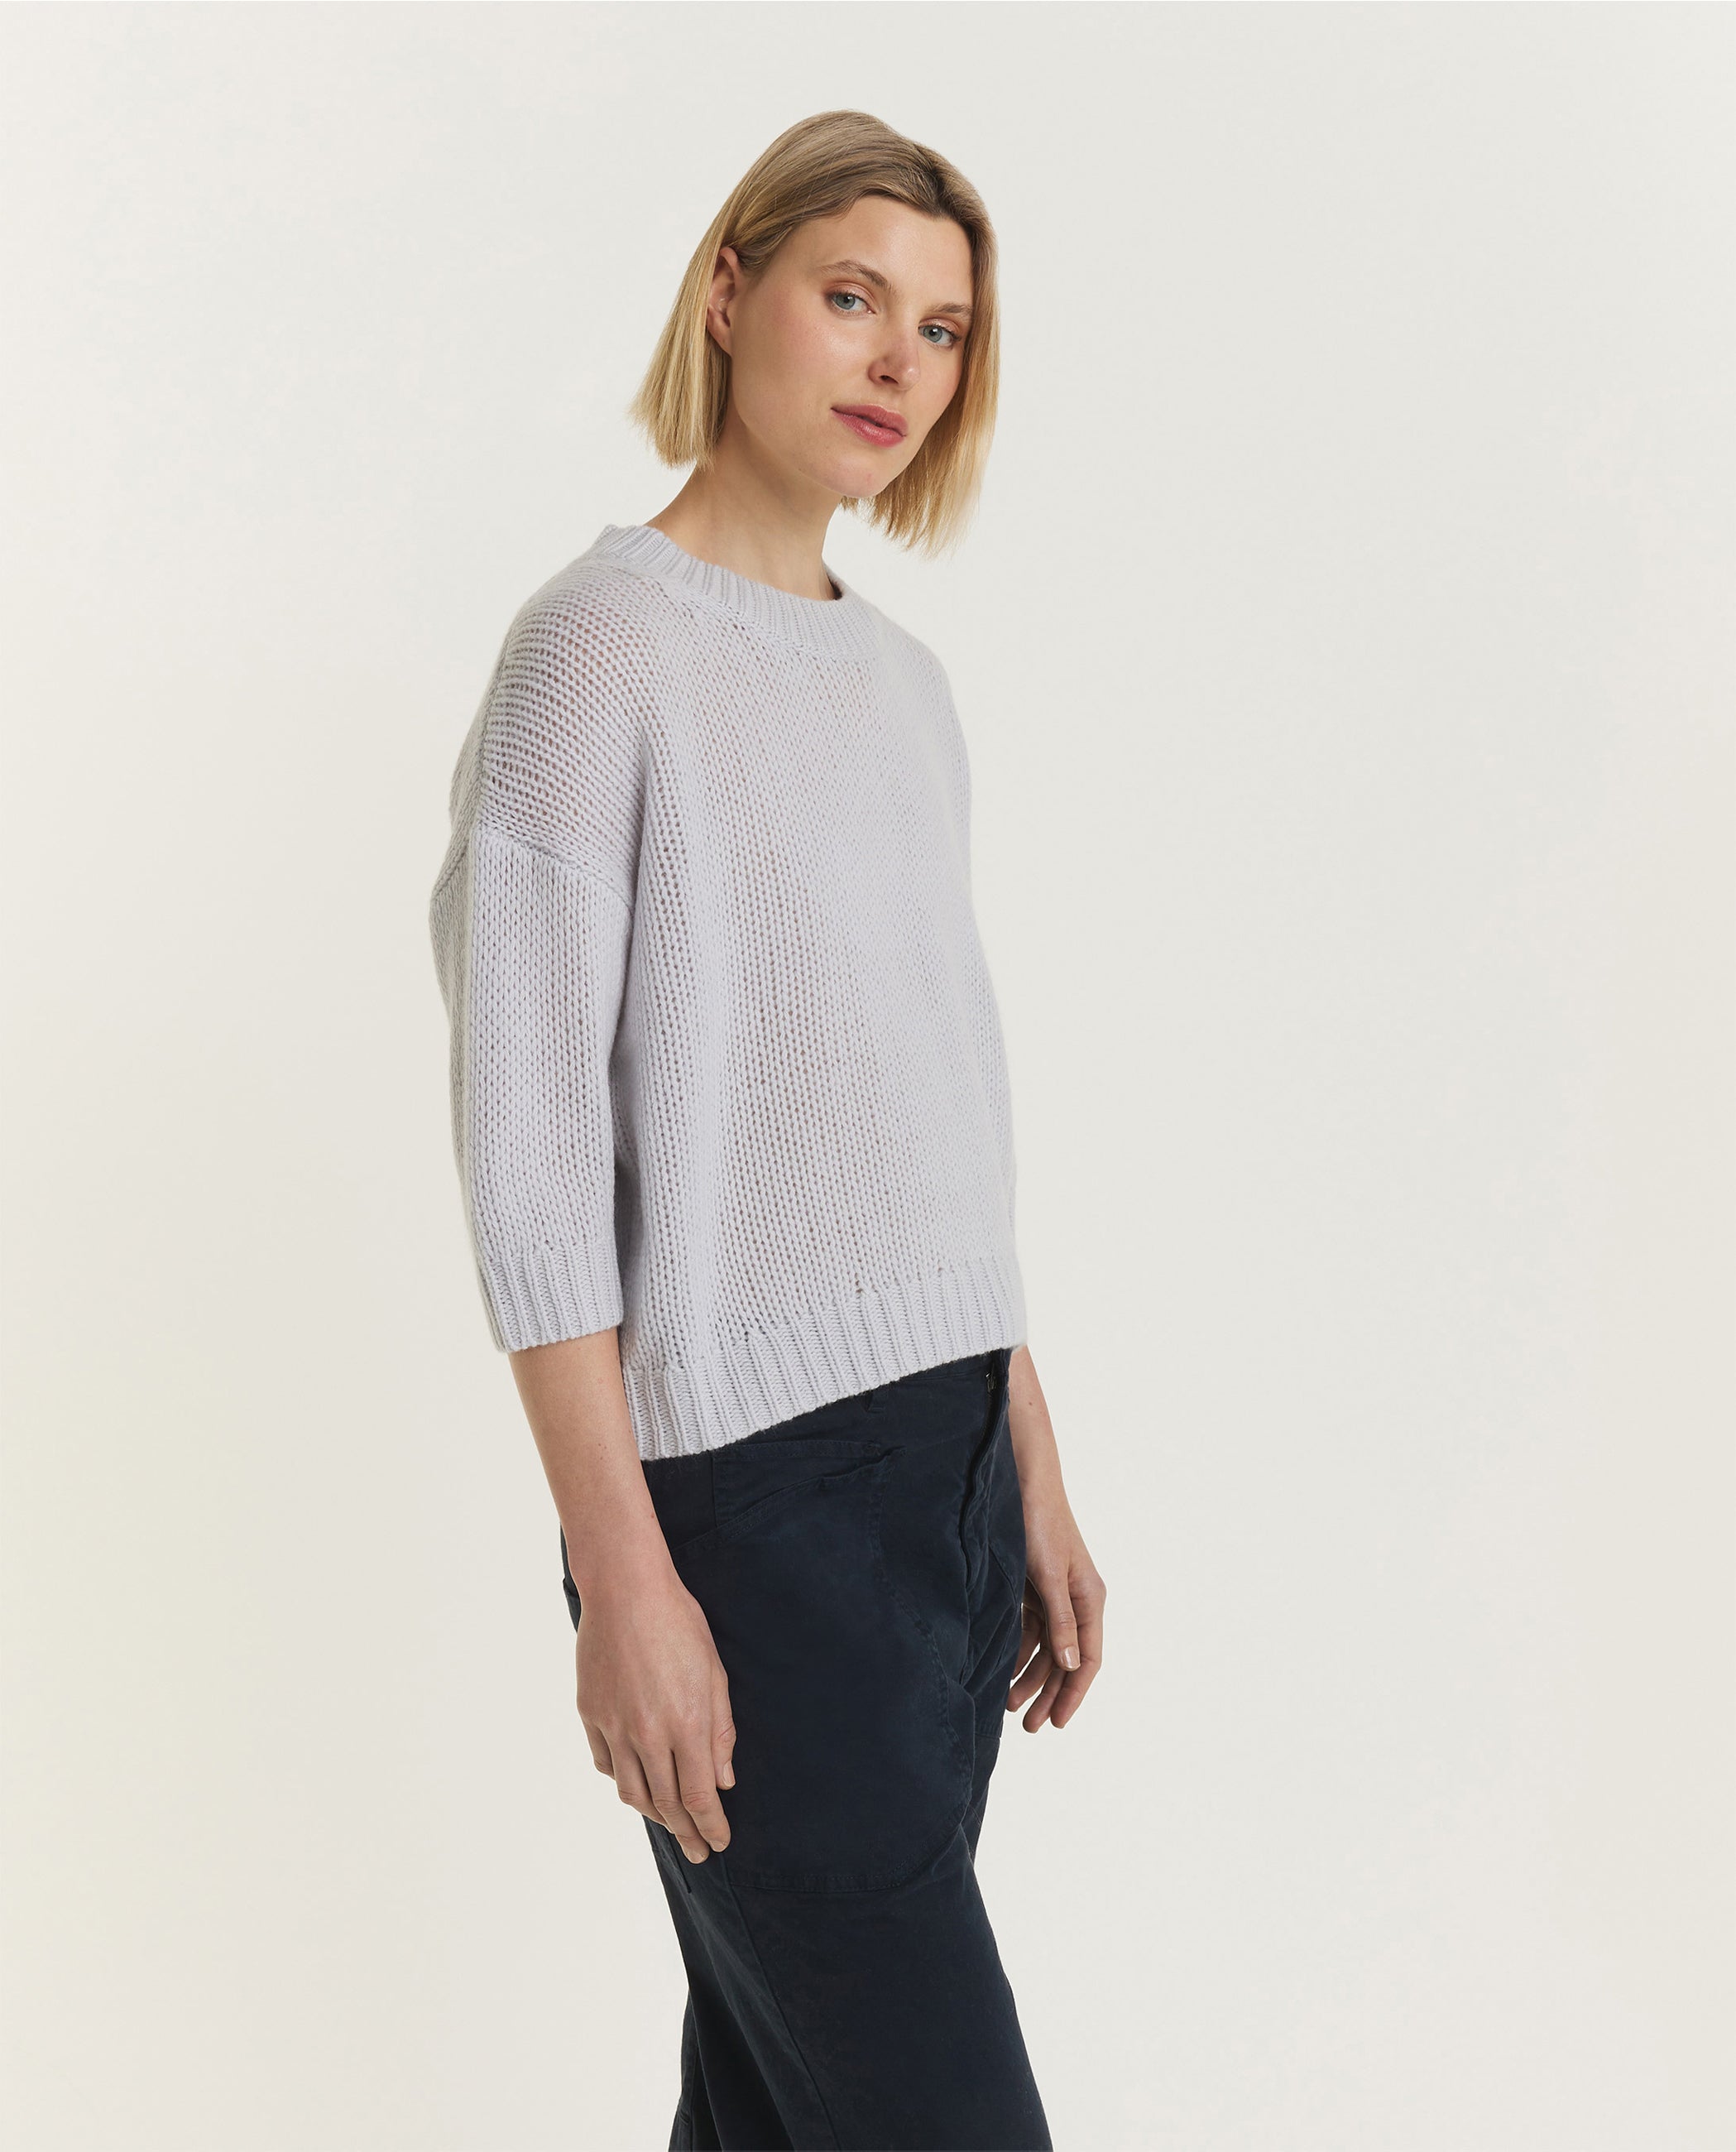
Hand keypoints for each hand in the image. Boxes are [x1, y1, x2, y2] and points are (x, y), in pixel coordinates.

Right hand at [574, 1562, 737, 1863]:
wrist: (625, 1590)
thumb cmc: (679, 1624)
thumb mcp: (715, 1673)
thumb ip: (721, 1731)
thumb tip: (724, 1781)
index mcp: (686, 1725)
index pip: (700, 1797)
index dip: (711, 1827)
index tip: (719, 1843)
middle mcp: (648, 1735)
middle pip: (667, 1803)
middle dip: (686, 1833)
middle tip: (698, 1852)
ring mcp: (614, 1726)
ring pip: (632, 1792)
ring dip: (654, 1815)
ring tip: (670, 1824)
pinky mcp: (591, 1714)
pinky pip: (606, 1763)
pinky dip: (622, 1780)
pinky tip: (635, 1782)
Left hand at [1002, 1345, 1105, 1731]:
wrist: (1021, 1480)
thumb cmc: (1038, 1522)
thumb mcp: (1047, 1576)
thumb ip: (1059, 1621)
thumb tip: (1068, 1667)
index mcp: (1089, 1598)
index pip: (1087, 1659)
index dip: (1073, 1694)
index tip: (1055, 1724)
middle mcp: (1076, 1599)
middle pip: (1066, 1660)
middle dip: (1049, 1694)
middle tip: (1028, 1727)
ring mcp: (1054, 1593)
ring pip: (1045, 1648)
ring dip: (1029, 1676)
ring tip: (1007, 1705)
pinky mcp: (1032, 1586)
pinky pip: (1029, 1630)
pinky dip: (1017, 1651)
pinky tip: (1000, 1670)